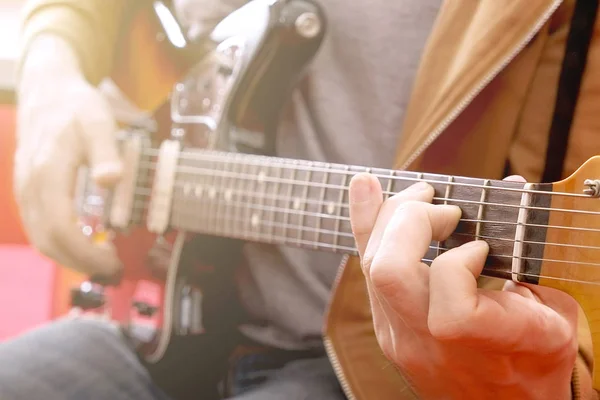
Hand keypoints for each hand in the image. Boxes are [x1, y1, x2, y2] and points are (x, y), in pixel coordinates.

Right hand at [14, 34, 122, 280]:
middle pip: (48, 241)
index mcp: (47, 172)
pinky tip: (85, 245)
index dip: (85, 253)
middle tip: (114, 271)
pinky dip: (60, 244)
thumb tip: (111, 180)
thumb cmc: (77, 107)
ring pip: (40, 238)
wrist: (47, 92)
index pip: (61, 228)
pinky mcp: (28, 191)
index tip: (112, 264)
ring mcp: (25, 189)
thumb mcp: (99, 122)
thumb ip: (106, 151)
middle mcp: (30, 186)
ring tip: (103, 263)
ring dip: (70, 257)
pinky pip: (39, 227)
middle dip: (81, 263)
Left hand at [348, 173, 577, 398]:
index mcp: (487, 343)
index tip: (481, 247)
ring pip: (370, 266)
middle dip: (411, 218)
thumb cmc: (535, 362)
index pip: (450, 300)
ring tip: (418, 196)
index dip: (461, 259)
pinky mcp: (385, 330)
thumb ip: (528, 255)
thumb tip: (509, 186)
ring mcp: (400, 338)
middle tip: (442, 205)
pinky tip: (366, 190)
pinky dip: (369, 228)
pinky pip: (367, 273)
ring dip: (388, 217)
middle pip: (390, 271)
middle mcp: (431, 344)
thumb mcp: (553, 314)